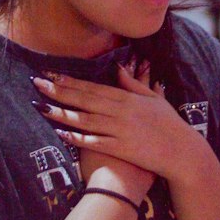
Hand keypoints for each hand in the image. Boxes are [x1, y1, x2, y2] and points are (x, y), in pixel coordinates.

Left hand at [33, 62, 194, 189]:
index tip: (52, 73)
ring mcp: (120, 130)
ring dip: (62, 113)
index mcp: (127, 98)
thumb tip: (118, 68)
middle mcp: (121, 111)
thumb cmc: (170, 125)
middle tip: (37, 83)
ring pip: (85, 120)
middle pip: (84, 100)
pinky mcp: (121, 149)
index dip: (71, 80)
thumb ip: (134, 83)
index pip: (93, 87)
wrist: (182, 152)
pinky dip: (78, 137)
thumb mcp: (154, 99)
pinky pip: (94, 142)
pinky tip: (62, 132)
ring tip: (41, 107)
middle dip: (59, 91)